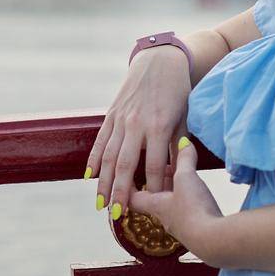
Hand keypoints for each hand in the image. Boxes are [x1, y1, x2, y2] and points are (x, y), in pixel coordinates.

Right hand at [86, 45, 190, 219]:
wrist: (160, 61)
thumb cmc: (177, 92)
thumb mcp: (184, 117)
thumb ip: (178, 145)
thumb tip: (176, 172)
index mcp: (158, 126)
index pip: (155, 165)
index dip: (154, 187)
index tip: (152, 207)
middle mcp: (136, 124)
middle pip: (127, 165)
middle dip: (120, 192)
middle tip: (115, 214)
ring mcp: (121, 119)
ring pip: (110, 156)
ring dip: (104, 182)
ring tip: (100, 203)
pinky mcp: (111, 114)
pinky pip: (100, 140)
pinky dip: (94, 159)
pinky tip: (90, 176)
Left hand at [127, 140, 222, 258]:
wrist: (215, 240)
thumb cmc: (194, 209)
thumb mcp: (187, 178)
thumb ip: (184, 159)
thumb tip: (183, 140)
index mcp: (155, 205)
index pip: (132, 197)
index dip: (126, 186)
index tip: (126, 174)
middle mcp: (164, 218)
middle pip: (153, 201)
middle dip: (155, 185)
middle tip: (160, 171)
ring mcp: (181, 227)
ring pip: (171, 206)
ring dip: (174, 193)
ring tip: (181, 177)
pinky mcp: (197, 231)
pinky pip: (187, 212)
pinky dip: (188, 200)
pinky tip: (199, 194)